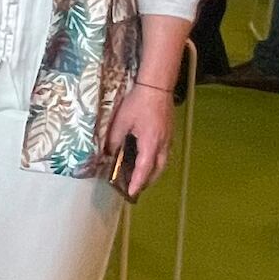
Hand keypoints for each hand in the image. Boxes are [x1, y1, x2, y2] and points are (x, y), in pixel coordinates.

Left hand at [102, 82, 173, 198]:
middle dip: (147, 180)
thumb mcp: (121, 121)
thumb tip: (110, 153)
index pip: (144, 169)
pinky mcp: (168, 132)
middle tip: (136, 187)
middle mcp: (163, 144)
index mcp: (151, 143)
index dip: (138, 182)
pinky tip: (147, 159)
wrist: (156, 86)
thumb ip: (114, 139)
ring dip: (152, 171)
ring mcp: (168, 138)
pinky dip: (156, 161)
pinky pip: (164, 153)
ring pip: (163, 162)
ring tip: (141, 176)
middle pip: (157, 169)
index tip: (132, 192)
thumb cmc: (138, 103)